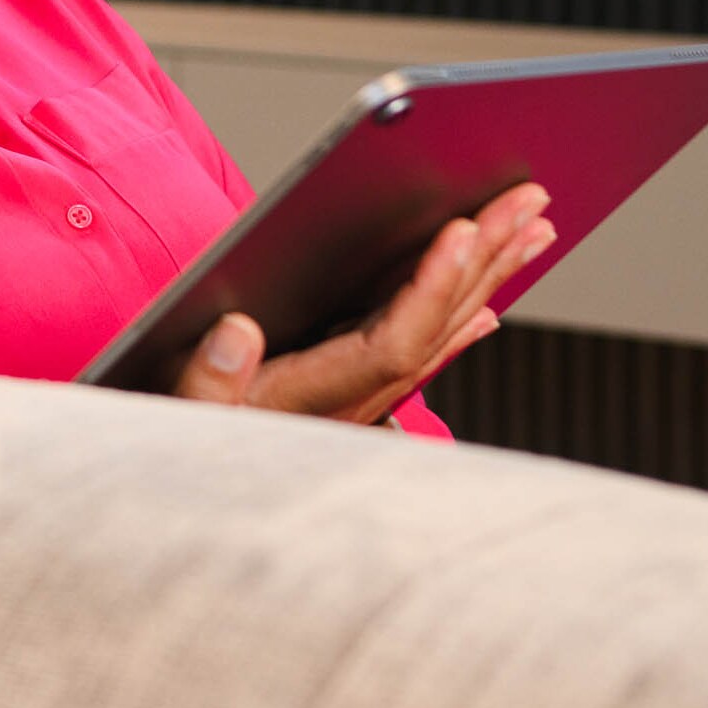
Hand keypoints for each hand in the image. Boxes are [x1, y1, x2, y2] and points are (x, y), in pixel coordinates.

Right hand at [170, 182, 554, 424]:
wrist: (186, 507)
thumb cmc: (177, 438)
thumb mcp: (175, 412)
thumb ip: (207, 381)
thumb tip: (238, 331)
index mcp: (313, 403)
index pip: (393, 343)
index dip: (432, 287)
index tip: (462, 231)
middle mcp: (351, 405)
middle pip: (435, 326)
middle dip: (484, 259)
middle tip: (530, 200)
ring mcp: (359, 402)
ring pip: (440, 332)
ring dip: (487, 277)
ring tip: (533, 229)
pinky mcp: (353, 396)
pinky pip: (422, 350)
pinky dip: (458, 318)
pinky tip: (488, 304)